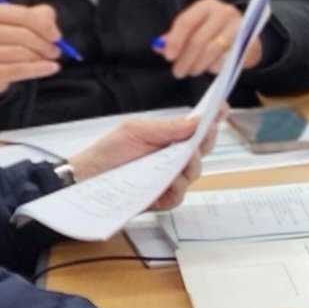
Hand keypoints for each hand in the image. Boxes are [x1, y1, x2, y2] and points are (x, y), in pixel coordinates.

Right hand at [0, 0, 67, 96]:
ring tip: (48, 58)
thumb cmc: (0, 41)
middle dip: (45, 44)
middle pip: (24, 35)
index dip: (45, 26)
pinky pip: (20, 70)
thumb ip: (37, 16)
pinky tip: (52, 68)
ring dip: (42, 57)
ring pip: (23, 53)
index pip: (23, 15)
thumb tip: (52, 27)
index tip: (57, 36)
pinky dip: (40, 69)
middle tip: (55, 50)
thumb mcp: (14, 22)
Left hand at [68, 107, 207, 212]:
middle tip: (203, 134)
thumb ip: (168, 127)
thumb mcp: (137, 130)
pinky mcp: (161, 198)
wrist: (86, 175)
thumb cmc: (109, 151)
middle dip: (206, 141)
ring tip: (182, 159)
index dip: (212, 120)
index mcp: (169, 138)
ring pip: (194, 172)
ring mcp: (169, 179)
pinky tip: (170, 180)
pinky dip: (177, 187)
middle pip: (202, 150)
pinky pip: (178, 195)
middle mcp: (173, 158)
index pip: (197, 129)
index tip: (221, 109)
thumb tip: (197, 120)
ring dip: (191, 165)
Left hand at [159, 0, 244, 79]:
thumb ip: (176, 37)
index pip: (186, 22)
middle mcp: (223, 12)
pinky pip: (227, 59)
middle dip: (186, 59)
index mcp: (206, 5)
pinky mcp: (248, 43)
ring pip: (212, 50)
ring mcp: (238, 27)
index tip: (169, 57)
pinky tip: (210, 68)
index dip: (175, 40)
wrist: (247, 35)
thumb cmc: (216, 31)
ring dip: (198, 65)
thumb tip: (159, 46)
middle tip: (178, 72)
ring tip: (192, 71)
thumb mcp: (195, 29)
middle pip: (198, 39)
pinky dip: (215, 67)